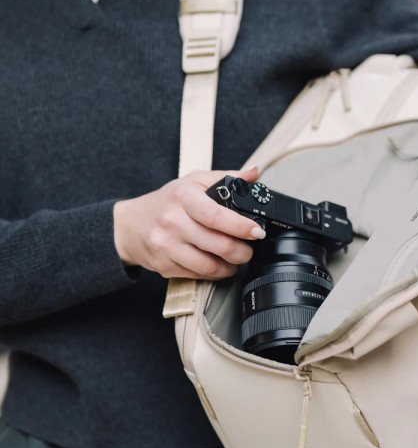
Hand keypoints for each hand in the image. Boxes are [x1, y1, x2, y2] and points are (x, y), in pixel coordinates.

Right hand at [113, 167, 265, 279]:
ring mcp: (166, 246)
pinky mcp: (164, 266)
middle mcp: (172, 222)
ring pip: (210, 266)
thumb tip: (254, 172)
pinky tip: (218, 264)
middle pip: (218, 245)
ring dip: (230, 267)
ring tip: (236, 260)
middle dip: (242, 252)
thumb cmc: (167, 201)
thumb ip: (227, 177)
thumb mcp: (194, 182)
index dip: (240, 226)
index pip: (216, 215)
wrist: (130, 224)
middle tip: (249, 250)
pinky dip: (214, 273)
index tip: (257, 232)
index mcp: (183, 197)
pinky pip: (198, 275)